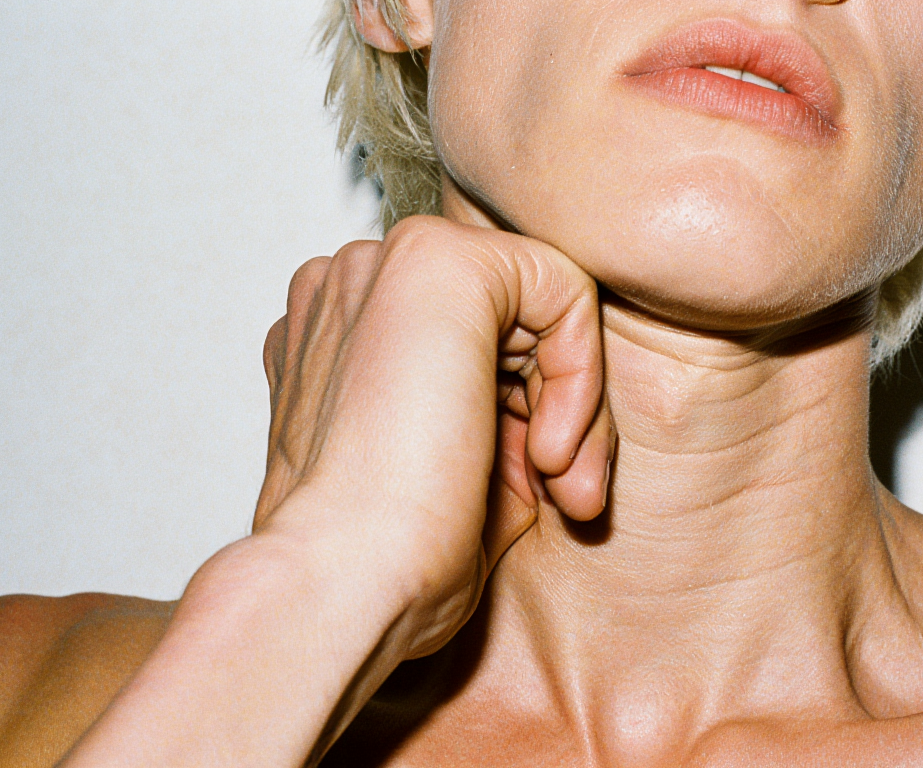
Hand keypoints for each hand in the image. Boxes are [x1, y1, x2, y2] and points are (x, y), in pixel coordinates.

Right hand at [256, 214, 613, 657]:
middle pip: (512, 324)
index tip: (545, 495)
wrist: (346, 576)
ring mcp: (386, 266)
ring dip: (575, 402)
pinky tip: (549, 448)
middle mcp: (356, 289)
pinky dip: (580, 374)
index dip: (527, 420)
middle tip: (574, 498)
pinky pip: (563, 290)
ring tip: (562, 485)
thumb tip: (553, 428)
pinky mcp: (440, 259)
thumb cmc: (386, 555)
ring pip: (541, 306)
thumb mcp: (459, 479)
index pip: (475, 350)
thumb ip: (500, 427)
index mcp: (342, 337)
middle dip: (560, 412)